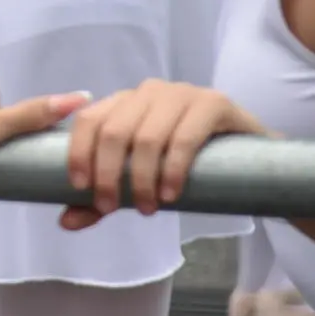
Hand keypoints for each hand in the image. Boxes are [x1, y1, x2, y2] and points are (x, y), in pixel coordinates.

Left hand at [62, 81, 260, 227]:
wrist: (249, 160)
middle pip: (113, 131)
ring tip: (147, 209)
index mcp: (124, 103)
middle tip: (112, 208)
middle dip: (108, 175)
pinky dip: (172, 169)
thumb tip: (65, 223)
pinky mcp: (214, 103)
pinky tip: (170, 195)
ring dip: (142, 179)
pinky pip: (185, 137)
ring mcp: (182, 94)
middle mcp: (149, 92)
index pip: (88, 120)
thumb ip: (100, 200)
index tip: (80, 189)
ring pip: (146, 137)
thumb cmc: (183, 167)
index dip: (79, 154)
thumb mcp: (139, 182)